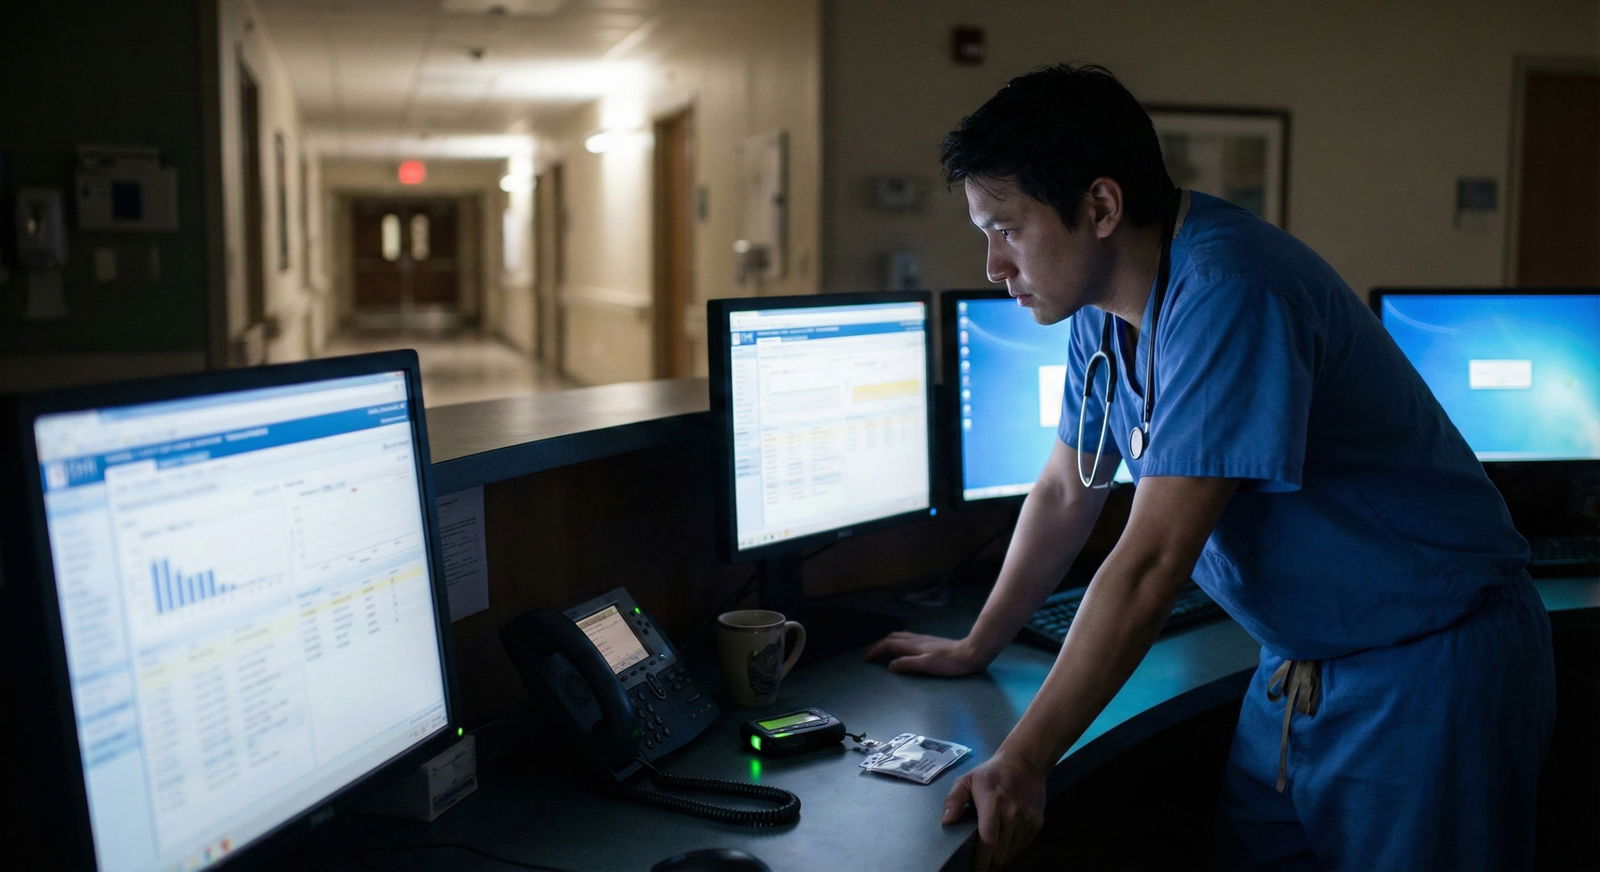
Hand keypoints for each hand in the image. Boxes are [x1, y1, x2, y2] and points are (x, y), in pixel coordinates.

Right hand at [863, 631, 986, 675]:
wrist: (970, 653)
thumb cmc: (949, 663)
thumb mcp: (927, 665)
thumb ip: (907, 664)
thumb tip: (889, 666)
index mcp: (913, 645)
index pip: (889, 644)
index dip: (876, 650)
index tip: (866, 658)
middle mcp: (916, 640)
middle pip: (892, 637)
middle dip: (879, 644)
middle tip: (871, 654)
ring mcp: (924, 640)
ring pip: (900, 636)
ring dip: (888, 642)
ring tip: (883, 650)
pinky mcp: (930, 642)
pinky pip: (908, 639)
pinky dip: (898, 642)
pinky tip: (904, 648)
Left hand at [942, 753, 1047, 870]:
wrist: (1024, 762)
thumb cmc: (991, 773)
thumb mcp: (967, 780)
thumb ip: (954, 800)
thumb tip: (946, 821)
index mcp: (993, 804)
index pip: (988, 841)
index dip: (980, 861)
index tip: (974, 870)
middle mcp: (1012, 814)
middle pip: (1000, 853)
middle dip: (988, 862)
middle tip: (979, 860)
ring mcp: (1027, 820)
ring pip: (1011, 852)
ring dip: (1000, 855)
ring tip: (991, 849)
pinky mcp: (1037, 823)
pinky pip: (1022, 845)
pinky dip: (1012, 848)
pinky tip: (1004, 840)